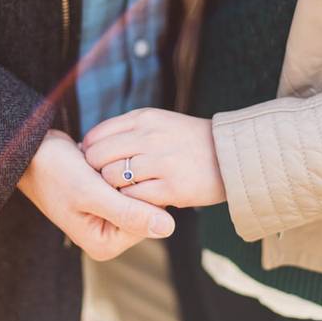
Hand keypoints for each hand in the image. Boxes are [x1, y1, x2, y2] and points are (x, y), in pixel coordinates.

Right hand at [18, 130, 175, 260]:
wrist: (30, 150)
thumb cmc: (53, 171)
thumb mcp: (90, 193)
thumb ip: (129, 213)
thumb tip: (168, 229)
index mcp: (104, 244)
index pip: (147, 220)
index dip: (141, 192)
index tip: (122, 172)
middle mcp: (107, 236)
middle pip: (144, 208)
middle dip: (133, 184)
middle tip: (112, 165)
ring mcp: (108, 217)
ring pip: (137, 194)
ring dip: (128, 175)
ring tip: (104, 163)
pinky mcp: (106, 199)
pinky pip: (127, 185)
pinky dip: (122, 170)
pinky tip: (108, 159)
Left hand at [82, 109, 226, 208]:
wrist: (231, 156)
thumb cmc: (189, 142)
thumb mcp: (159, 123)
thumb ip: (128, 131)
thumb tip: (91, 146)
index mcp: (144, 119)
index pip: (96, 135)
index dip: (89, 153)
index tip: (96, 165)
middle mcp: (149, 137)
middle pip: (98, 157)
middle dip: (96, 172)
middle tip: (105, 182)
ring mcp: (160, 162)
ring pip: (112, 178)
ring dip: (113, 188)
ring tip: (124, 191)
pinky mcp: (172, 187)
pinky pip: (133, 197)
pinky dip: (131, 201)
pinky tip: (140, 199)